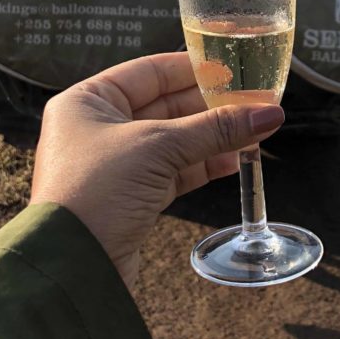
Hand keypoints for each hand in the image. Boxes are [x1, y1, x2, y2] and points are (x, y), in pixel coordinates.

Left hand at [29, 52, 283, 289]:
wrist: (71, 270)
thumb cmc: (97, 193)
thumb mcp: (158, 148)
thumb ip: (215, 128)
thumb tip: (268, 113)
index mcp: (88, 100)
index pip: (149, 72)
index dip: (192, 69)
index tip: (231, 68)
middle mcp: (96, 127)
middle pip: (164, 106)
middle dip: (209, 107)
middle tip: (251, 102)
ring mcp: (113, 165)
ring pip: (172, 141)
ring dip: (211, 138)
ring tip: (251, 131)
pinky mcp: (128, 198)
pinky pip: (171, 171)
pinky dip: (202, 165)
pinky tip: (234, 160)